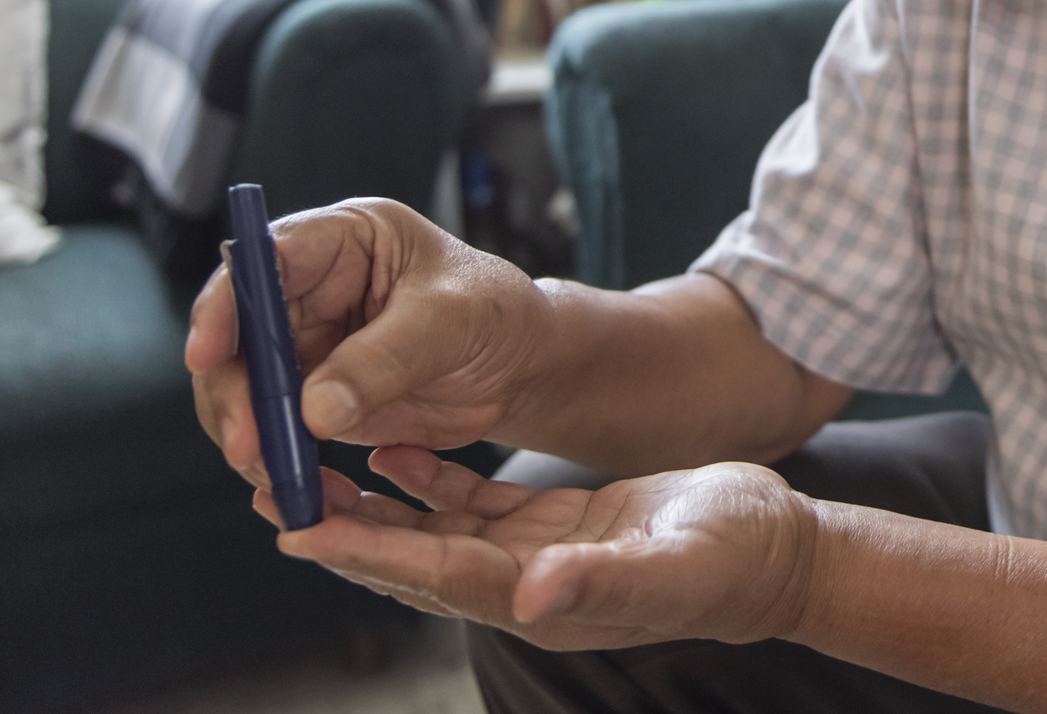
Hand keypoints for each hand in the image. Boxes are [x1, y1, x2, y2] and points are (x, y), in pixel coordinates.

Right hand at [185, 198, 557, 487]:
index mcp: (343, 240)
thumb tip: (312, 409)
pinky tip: (302, 492)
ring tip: (282, 478)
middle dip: (232, 392)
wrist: (522, 366)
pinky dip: (278, 462)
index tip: (207, 354)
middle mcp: (310, 288)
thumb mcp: (451, 323)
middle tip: (249, 446)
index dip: (226, 303)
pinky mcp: (311, 396)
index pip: (262, 259)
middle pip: (235, 334)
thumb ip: (385, 359)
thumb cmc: (496, 316)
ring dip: (250, 436)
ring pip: (242, 389)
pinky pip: (273, 430)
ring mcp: (305, 344)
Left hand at [272, 447, 819, 649]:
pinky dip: (426, 477)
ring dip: (368, 503)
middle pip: (410, 558)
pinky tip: (394, 445)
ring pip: (428, 530)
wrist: (774, 552)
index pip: (434, 574)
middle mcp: (522, 587)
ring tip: (306, 469)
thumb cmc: (734, 557)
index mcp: (542, 601)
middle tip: (271, 491)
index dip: (367, 551)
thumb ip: (606, 580)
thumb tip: (533, 592)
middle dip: (341, 527)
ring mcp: (532, 559)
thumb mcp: (677, 564)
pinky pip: (468, 505)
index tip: (302, 529)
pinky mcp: (548, 529)